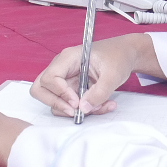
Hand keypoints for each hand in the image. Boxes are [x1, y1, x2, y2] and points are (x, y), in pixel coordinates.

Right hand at [31, 34, 155, 117]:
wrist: (126, 55)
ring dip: (75, 110)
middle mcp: (62, 68)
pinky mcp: (72, 89)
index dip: (59, 93)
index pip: (49, 78)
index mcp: (68, 58)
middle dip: (56, 104)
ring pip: (55, 101)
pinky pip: (70, 104)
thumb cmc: (118, 57)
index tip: (76, 102)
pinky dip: (84, 109)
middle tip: (75, 111)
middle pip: (40, 89)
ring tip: (100, 106)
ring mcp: (65, 80)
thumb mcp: (113, 74)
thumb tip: (83, 109)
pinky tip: (103, 105)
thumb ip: (99, 92)